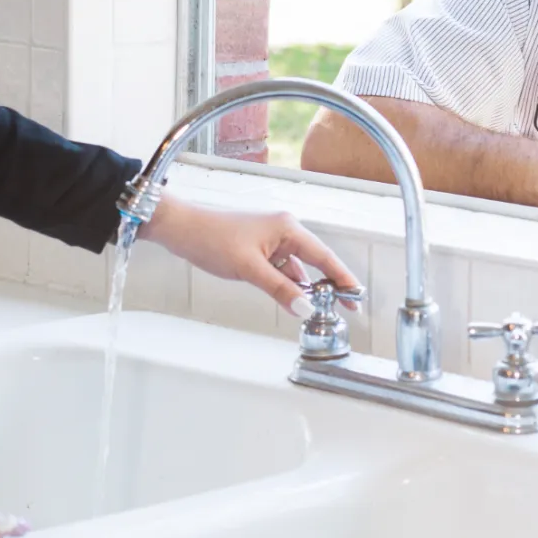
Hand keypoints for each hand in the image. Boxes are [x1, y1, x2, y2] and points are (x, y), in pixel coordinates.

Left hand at [138, 198, 360, 317]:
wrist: (182, 229)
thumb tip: (306, 308)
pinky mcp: (260, 248)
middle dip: (329, 285)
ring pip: (298, 268)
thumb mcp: (250, 269)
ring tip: (320, 308)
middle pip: (315, 262)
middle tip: (345, 308)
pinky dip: (289, 284)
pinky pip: (283, 268)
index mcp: (288, 228)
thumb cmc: (212, 239)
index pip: (324, 257)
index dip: (343, 279)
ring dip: (307, 287)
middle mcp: (285, 230)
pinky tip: (294, 298)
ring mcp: (272, 239)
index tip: (356, 297)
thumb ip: (280, 290)